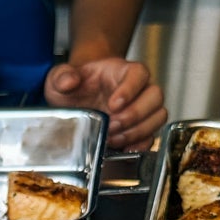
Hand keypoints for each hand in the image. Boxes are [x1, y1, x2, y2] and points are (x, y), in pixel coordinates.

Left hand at [44, 57, 166, 151]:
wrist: (79, 101)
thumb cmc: (77, 86)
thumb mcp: (61, 78)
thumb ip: (62, 76)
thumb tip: (68, 82)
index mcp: (124, 71)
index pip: (139, 74)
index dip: (130, 90)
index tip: (114, 104)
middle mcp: (140, 89)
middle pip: (155, 96)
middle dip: (135, 114)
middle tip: (112, 124)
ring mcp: (144, 109)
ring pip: (158, 117)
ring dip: (138, 131)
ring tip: (114, 138)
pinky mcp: (142, 128)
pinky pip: (151, 137)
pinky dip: (140, 145)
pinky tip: (123, 149)